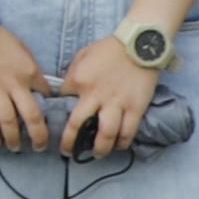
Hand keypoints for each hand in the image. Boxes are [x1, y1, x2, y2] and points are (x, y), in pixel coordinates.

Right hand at [0, 1, 48, 151]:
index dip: (49, 110)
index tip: (49, 121)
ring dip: (13, 138)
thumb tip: (39, 90)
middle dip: (38, 136)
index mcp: (30, 72)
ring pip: (7, 120)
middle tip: (39, 147)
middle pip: (31, 116)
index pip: (45, 96)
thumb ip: (32, 72)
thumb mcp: (24, 51)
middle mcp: (14, 83)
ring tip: (15, 147)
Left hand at [56, 27, 164, 158]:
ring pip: (106, 135)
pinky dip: (123, 142)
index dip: (59, 111)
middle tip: (66, 152)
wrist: (140, 44)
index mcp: (78, 80)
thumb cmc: (109, 48)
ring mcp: (117, 103)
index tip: (58, 120)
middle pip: (77, 125)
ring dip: (100, 149)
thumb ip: (73, 75)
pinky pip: (128, 132)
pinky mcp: (136, 108)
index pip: (62, 101)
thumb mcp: (82, 56)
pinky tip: (119, 146)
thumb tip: (66, 91)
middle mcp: (95, 95)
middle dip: (69, 142)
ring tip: (96, 154)